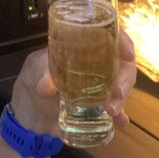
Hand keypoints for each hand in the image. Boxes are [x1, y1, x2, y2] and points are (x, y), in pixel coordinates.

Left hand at [9, 30, 136, 135]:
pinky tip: (120, 121)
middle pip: (122, 64)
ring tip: (112, 111)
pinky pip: (117, 108)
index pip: (111, 36)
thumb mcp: (33, 71)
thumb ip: (40, 74)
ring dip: (122, 98)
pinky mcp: (99, 105)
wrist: (31, 111)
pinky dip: (121, 115)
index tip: (127, 52)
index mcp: (83, 46)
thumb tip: (45, 87)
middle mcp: (97, 63)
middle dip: (125, 78)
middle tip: (117, 93)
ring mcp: (100, 85)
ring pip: (122, 86)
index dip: (124, 41)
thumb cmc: (33, 80)